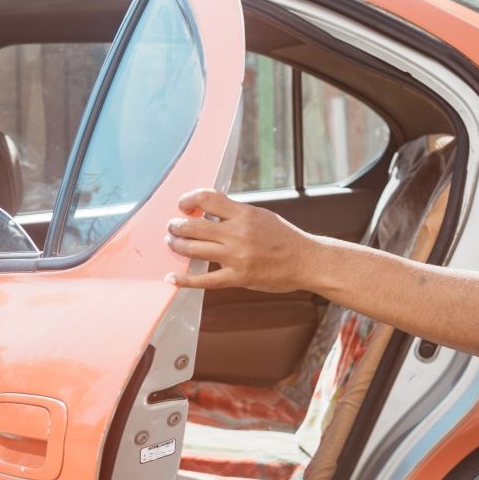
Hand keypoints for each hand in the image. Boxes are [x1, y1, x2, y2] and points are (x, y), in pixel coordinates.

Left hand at [167, 189, 322, 292]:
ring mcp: (237, 257)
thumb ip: (236, 214)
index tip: (183, 206)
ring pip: (194, 250)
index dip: (188, 199)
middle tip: (172, 227)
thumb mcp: (261, 216)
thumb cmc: (285, 237)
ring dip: (177, 246)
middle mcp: (238, 234)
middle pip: (194, 226)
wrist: (307, 261)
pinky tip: (171, 278)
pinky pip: (205, 280)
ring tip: (172, 243)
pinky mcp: (239, 277)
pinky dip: (185, 280)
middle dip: (176, 226)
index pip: (207, 198)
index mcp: (245, 214)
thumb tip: (208, 211)